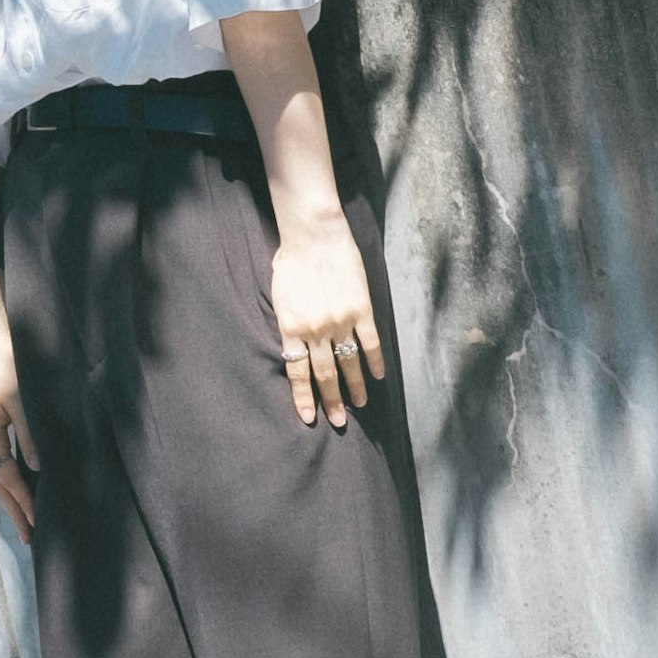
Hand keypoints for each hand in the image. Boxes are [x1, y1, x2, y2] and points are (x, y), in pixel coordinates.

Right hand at [0, 325, 38, 536]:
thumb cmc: (8, 366)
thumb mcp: (21, 398)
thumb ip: (29, 433)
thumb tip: (37, 467)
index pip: (8, 476)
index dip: (24, 500)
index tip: (38, 521)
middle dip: (14, 512)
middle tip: (30, 540)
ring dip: (9, 502)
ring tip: (24, 527)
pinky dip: (6, 484)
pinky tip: (15, 494)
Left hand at [270, 209, 384, 430]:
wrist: (314, 235)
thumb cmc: (291, 261)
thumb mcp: (279, 298)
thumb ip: (289, 324)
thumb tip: (296, 345)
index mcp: (291, 329)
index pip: (297, 372)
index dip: (303, 397)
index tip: (308, 418)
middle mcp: (315, 331)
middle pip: (324, 375)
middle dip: (331, 401)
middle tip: (338, 422)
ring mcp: (340, 321)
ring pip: (348, 363)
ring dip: (354, 387)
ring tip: (359, 405)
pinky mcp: (360, 310)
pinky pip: (369, 342)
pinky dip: (374, 361)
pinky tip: (378, 376)